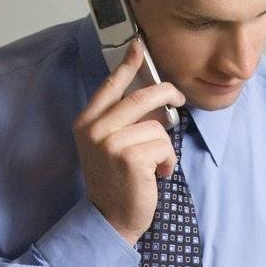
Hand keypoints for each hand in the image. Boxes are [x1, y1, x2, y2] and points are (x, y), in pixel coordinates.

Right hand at [73, 40, 184, 245]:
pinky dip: (167, 162)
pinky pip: (164, 146)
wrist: (109, 220)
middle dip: (167, 94)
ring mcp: (111, 144)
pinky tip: (157, 175)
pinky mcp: (131, 159)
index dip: (127, 65)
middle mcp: (95, 130)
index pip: (110, 86)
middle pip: (142, 98)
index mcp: (86, 124)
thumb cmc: (115, 184)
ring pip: (157, 126)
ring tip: (155, 165)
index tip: (139, 46)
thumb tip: (152, 95)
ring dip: (165, 147)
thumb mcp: (106, 147)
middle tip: (179, 98)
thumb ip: (119, 121)